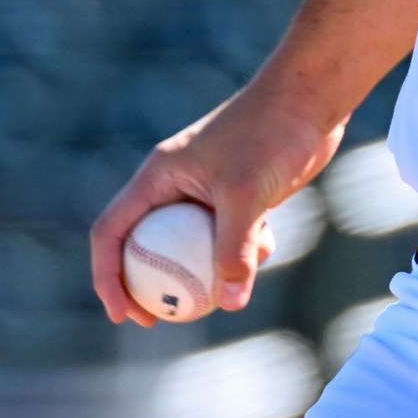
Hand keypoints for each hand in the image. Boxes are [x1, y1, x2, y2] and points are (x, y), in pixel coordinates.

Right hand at [88, 80, 346, 327]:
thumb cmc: (270, 134)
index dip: (106, 277)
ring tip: (234, 281)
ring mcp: (206, 187)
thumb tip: (232, 303)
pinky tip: (270, 245)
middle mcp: (174, 182)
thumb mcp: (246, 194)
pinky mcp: (237, 191)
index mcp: (157, 176)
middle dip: (152, 284)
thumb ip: (234, 249)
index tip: (122, 316)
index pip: (112, 232)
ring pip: (191, 243)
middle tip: (162, 319)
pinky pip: (227, 234)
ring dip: (209, 267)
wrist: (310, 98)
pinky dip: (242, 248)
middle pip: (146, 243)